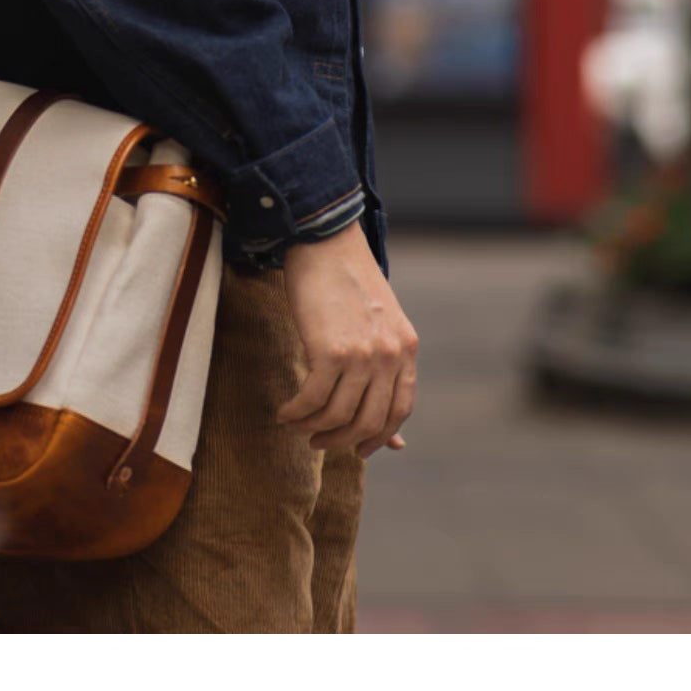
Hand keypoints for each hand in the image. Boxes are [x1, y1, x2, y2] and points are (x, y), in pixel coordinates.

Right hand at [275, 218, 416, 458]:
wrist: (324, 242)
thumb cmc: (346, 281)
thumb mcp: (378, 324)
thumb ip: (385, 370)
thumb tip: (396, 441)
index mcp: (406, 349)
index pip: (400, 410)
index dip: (379, 436)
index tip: (358, 448)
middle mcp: (390, 356)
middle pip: (370, 421)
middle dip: (342, 440)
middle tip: (319, 443)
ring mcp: (362, 355)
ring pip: (339, 416)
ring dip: (314, 429)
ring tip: (296, 426)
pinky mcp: (330, 351)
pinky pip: (313, 399)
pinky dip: (296, 413)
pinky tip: (284, 412)